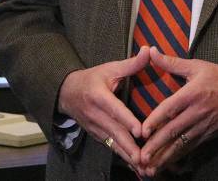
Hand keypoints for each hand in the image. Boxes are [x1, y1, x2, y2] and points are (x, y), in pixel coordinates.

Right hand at [57, 47, 150, 168]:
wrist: (66, 93)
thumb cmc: (92, 79)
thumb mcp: (110, 68)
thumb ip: (131, 64)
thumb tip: (150, 50)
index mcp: (99, 96)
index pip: (114, 110)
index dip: (126, 121)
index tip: (139, 131)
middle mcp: (96, 115)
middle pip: (115, 133)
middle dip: (130, 147)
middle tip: (145, 158)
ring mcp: (95, 128)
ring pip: (113, 144)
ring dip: (128, 157)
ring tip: (143, 168)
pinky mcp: (97, 136)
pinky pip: (111, 148)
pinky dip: (123, 158)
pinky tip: (136, 167)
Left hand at [137, 48, 217, 177]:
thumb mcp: (197, 66)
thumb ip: (172, 62)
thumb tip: (152, 51)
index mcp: (192, 94)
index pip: (170, 108)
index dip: (156, 120)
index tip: (142, 131)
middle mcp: (196, 112)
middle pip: (173, 131)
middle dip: (156, 145)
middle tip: (141, 157)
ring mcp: (203, 126)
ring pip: (181, 144)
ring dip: (165, 156)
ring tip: (151, 167)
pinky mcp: (209, 135)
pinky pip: (191, 147)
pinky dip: (178, 157)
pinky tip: (168, 164)